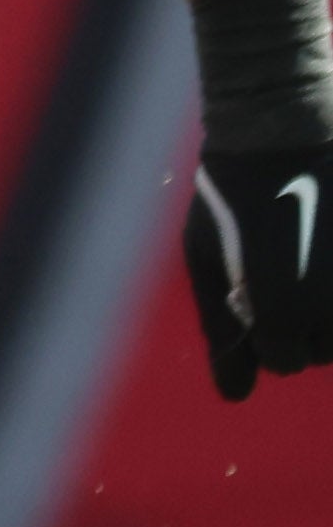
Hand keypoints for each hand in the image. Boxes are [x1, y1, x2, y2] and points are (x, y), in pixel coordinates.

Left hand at [183, 141, 332, 398]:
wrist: (283, 131)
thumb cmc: (232, 196)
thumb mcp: (207, 261)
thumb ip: (221, 332)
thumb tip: (235, 395)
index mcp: (284, 314)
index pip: (281, 360)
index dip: (263, 331)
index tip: (253, 293)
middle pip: (322, 350)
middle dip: (301, 324)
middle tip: (285, 270)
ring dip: (329, 310)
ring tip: (308, 257)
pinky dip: (331, 276)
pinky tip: (318, 250)